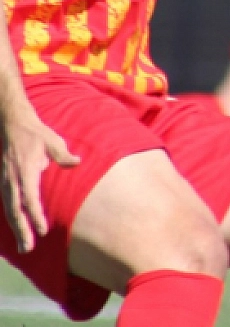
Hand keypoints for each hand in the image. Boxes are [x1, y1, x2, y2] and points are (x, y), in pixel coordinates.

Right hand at [0, 109, 78, 253]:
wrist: (13, 127)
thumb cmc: (36, 135)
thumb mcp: (52, 141)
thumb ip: (62, 154)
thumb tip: (77, 162)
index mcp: (25, 172)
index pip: (30, 198)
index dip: (35, 215)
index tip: (42, 229)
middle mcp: (12, 180)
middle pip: (15, 210)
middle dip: (22, 230)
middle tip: (29, 248)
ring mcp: (6, 183)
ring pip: (9, 211)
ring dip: (16, 229)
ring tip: (25, 247)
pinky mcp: (4, 184)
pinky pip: (7, 206)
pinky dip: (12, 220)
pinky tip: (18, 231)